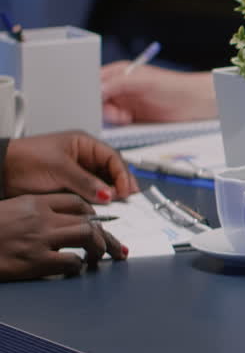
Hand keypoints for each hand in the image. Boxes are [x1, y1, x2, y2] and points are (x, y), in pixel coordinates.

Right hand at [0, 194, 126, 280]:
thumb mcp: (10, 211)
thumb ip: (35, 213)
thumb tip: (59, 222)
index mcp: (33, 203)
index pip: (76, 202)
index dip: (93, 214)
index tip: (100, 224)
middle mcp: (40, 218)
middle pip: (88, 220)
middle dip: (107, 236)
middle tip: (115, 248)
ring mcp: (39, 239)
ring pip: (87, 236)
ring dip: (99, 249)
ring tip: (98, 259)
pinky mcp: (35, 261)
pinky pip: (71, 262)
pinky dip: (78, 266)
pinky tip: (76, 269)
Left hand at [3, 131, 137, 202]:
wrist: (1, 173)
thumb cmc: (24, 159)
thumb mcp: (59, 168)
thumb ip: (86, 182)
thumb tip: (108, 194)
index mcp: (84, 145)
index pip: (113, 158)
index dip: (122, 174)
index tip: (125, 190)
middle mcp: (84, 159)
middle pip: (112, 172)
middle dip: (119, 186)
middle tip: (125, 200)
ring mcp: (78, 174)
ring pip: (103, 185)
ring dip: (108, 195)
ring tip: (113, 205)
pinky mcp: (71, 188)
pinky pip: (91, 195)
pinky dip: (97, 202)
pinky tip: (99, 207)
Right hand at [100, 63, 216, 124]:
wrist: (196, 104)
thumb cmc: (174, 86)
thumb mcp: (143, 81)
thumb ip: (118, 84)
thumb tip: (97, 90)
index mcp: (119, 73)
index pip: (94, 82)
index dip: (90, 92)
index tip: (93, 101)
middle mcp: (120, 89)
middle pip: (97, 101)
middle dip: (102, 108)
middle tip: (114, 112)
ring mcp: (126, 104)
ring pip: (106, 115)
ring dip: (112, 118)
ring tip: (126, 117)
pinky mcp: (133, 119)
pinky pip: (118, 125)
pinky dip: (119, 126)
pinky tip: (129, 122)